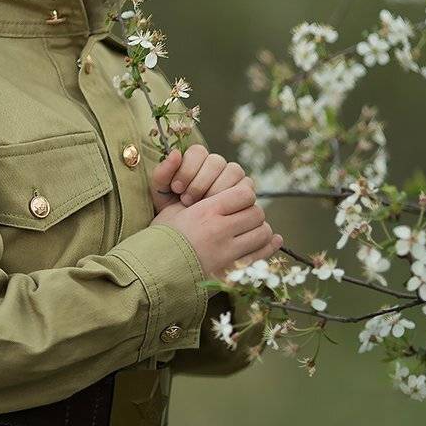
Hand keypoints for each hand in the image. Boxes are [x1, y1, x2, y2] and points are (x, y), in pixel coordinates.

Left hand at [148, 145, 249, 210]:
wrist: (189, 233)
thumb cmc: (173, 209)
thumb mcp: (162, 193)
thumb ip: (162, 173)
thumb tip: (176, 153)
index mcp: (198, 160)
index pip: (198, 152)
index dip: (187, 169)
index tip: (176, 188)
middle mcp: (218, 165)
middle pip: (216, 161)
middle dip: (200, 182)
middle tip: (187, 200)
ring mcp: (234, 177)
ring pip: (233, 171)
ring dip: (215, 189)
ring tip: (200, 207)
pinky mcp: (246, 192)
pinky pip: (245, 187)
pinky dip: (231, 198)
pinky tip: (216, 212)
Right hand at [152, 177, 283, 275]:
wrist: (154, 273)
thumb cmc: (160, 239)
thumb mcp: (166, 208)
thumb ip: (174, 180)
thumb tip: (175, 152)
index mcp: (206, 212)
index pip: (244, 194)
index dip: (243, 195)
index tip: (237, 200)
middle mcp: (220, 230)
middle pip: (256, 213)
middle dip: (251, 213)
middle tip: (243, 216)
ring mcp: (229, 253)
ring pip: (262, 233)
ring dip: (259, 229)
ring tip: (250, 230)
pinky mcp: (233, 272)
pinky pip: (262, 255)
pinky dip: (269, 246)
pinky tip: (271, 241)